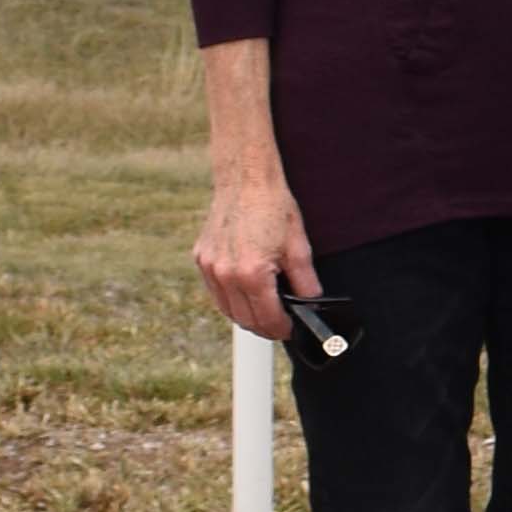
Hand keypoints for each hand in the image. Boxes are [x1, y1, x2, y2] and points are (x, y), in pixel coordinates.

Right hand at [194, 174, 317, 341]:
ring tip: (265, 311)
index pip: (267, 318)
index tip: (290, 330)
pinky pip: (216, 291)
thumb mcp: (299, 247)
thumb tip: (310, 305)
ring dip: (246, 316)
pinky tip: (246, 294)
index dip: (282, 329)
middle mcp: (225, 274)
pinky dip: (230, 299)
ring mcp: (209, 267)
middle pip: (245, 320)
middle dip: (265, 327)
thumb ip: (306, 283)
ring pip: (227, 309)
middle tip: (281, 325)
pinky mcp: (201, 258)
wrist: (246, 181)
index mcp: (252, 274)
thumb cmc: (273, 208)